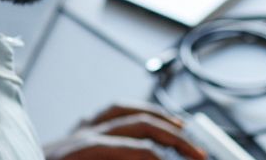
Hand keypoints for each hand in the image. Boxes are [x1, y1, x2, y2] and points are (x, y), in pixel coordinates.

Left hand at [43, 103, 208, 159]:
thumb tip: (149, 158)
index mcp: (80, 154)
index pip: (139, 151)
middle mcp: (78, 137)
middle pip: (138, 125)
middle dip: (174, 138)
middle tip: (199, 155)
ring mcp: (72, 133)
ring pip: (123, 111)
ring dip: (157, 117)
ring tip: (182, 129)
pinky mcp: (67, 136)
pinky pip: (105, 115)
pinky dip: (132, 113)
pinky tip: (146, 120)